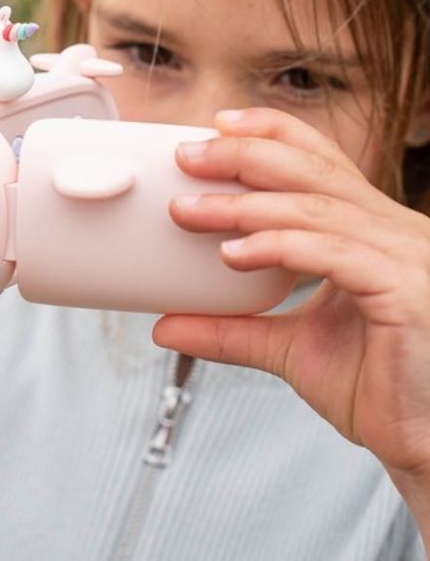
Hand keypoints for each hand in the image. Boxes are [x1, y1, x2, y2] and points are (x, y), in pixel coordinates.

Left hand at [154, 107, 429, 481]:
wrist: (423, 443)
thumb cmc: (376, 388)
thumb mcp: (289, 347)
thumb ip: (232, 329)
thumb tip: (165, 325)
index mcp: (371, 230)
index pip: (322, 159)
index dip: (272, 132)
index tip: (218, 125)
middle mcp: (393, 231)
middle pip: (312, 169)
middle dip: (243, 155)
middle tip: (187, 156)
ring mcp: (405, 256)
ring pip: (315, 208)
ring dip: (242, 206)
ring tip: (187, 210)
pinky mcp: (405, 290)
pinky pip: (332, 253)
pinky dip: (277, 247)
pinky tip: (232, 254)